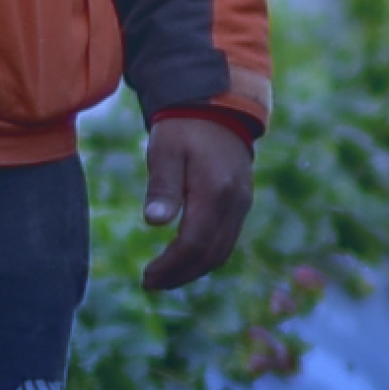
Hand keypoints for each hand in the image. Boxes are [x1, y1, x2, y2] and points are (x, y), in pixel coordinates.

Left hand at [133, 115, 256, 293]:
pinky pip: (227, 239)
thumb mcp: (165, 152)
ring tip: (165, 277)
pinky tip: (184, 258)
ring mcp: (242, 203)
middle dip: (181, 275)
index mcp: (214, 191)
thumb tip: (154, 222)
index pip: (194, 242)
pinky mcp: (242, 202)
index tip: (146, 277)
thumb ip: (162, 188)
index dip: (171, 266)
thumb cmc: (183, 128)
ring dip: (193, 269)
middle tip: (151, 284)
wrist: (217, 106)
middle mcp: (235, 202)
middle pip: (211, 254)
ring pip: (222, 251)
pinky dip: (206, 256)